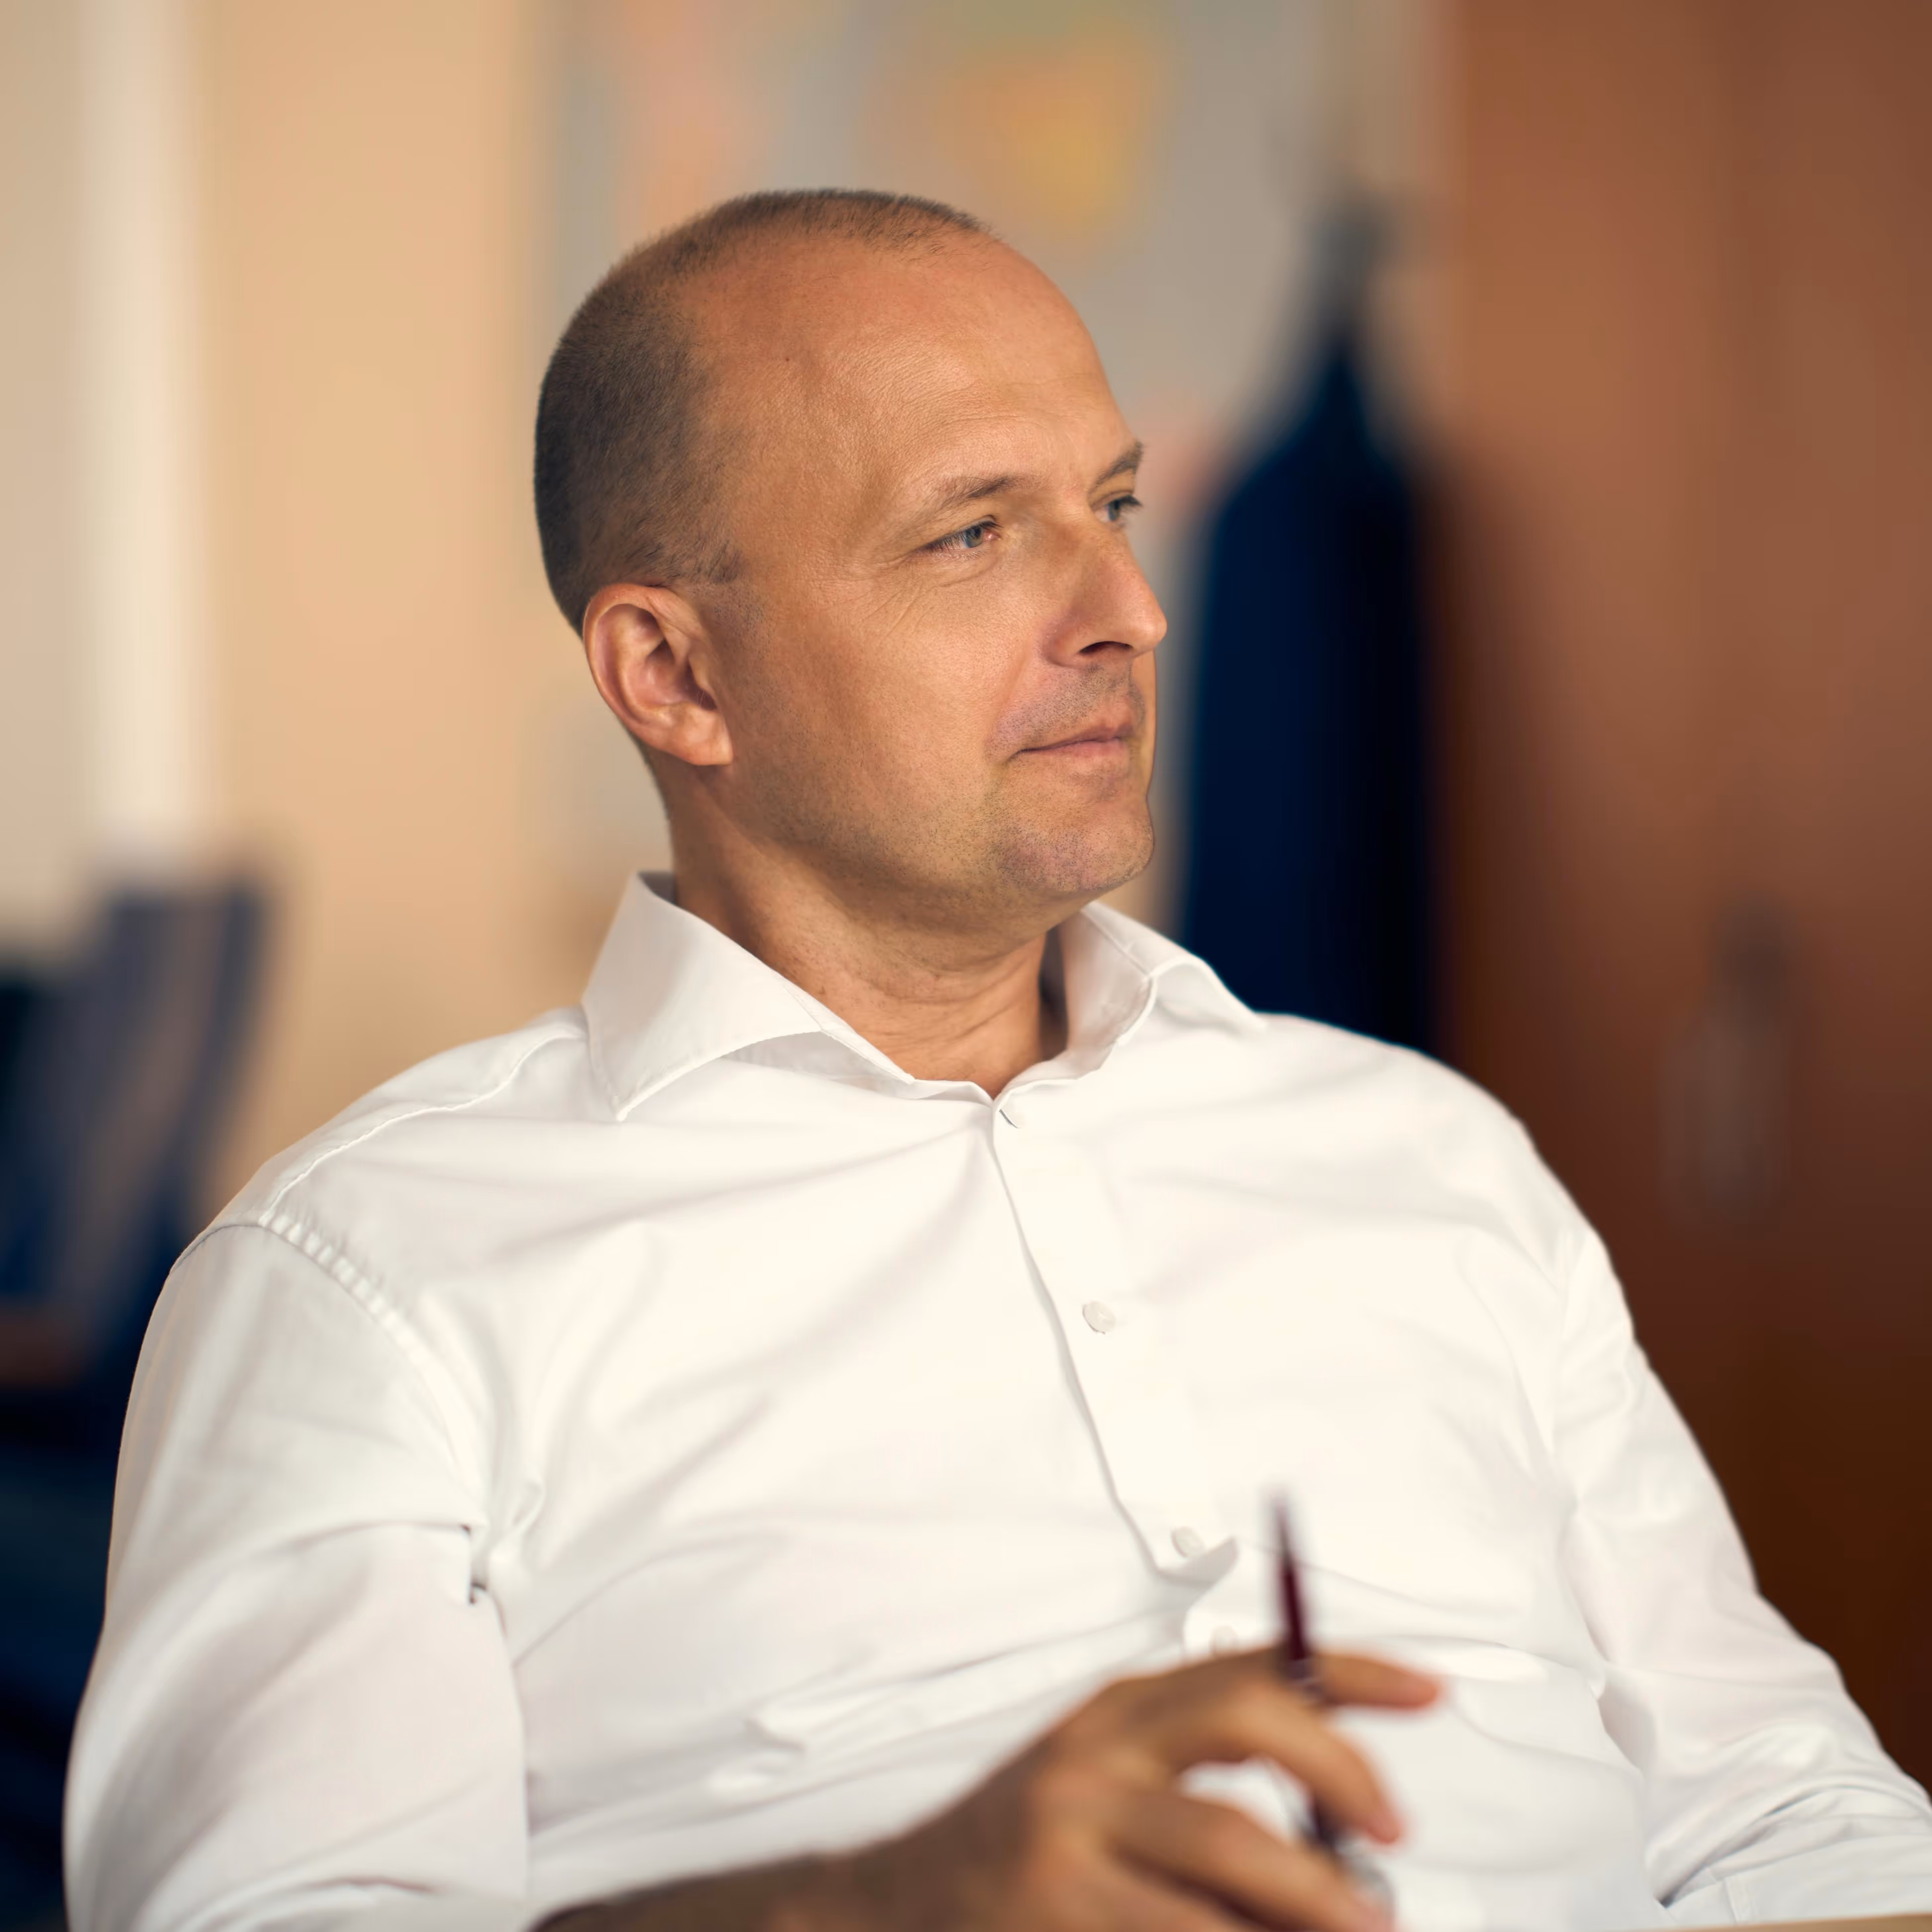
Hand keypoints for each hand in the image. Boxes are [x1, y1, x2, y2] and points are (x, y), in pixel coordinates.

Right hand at [819, 1645, 1438, 1931]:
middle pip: (1247, 1727)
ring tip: (1359, 1925)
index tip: (1428, 1690)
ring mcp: (1075, 1829)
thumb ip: (1211, 1782)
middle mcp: (1099, 1751)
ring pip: (1234, 1849)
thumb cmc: (1033, 1846)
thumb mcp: (1114, 1781)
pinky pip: (1187, 1929)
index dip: (1350, 1672)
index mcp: (1122, 1710)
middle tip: (1394, 1837)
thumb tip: (1353, 1840)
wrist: (905, 1903)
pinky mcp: (1060, 1907)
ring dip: (1316, 1897)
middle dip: (1341, 1777)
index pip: (1255, 1664)